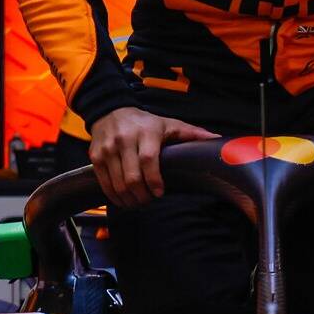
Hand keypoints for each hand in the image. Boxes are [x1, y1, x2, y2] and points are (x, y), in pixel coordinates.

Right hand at [89, 108, 219, 208]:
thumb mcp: (169, 124)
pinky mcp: (95, 156)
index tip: (159, 192)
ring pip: (117, 183)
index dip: (153, 180)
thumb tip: (217, 140)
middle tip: (149, 201)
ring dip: (128, 199)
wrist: (109, 110)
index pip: (148, 160)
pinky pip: (103, 183)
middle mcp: (125, 140)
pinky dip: (114, 196)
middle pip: (131, 177)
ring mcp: (108, 149)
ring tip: (137, 202)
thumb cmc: (144, 122)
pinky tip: (123, 199)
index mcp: (146, 132)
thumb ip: (192, 134)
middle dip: (141, 195)